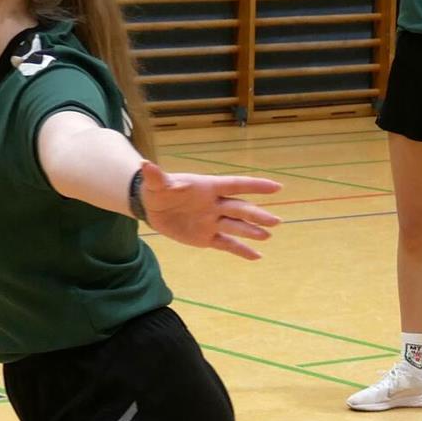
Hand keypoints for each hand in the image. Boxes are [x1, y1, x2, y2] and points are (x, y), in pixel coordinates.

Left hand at [138, 160, 280, 259]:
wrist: (152, 207)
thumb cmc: (158, 190)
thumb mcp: (156, 183)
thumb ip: (155, 176)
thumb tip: (144, 164)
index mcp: (208, 187)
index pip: (235, 186)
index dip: (255, 186)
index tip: (277, 188)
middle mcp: (215, 204)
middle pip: (239, 209)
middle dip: (256, 215)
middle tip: (275, 221)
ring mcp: (212, 222)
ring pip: (236, 227)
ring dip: (251, 231)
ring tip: (267, 235)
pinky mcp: (207, 238)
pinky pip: (226, 244)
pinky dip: (241, 250)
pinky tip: (256, 256)